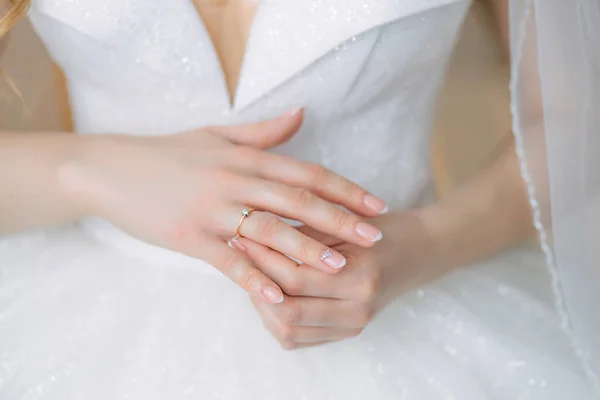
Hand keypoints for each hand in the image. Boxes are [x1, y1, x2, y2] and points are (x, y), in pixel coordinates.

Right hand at [59, 110, 386, 303]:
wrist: (111, 169)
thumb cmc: (168, 154)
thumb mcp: (218, 135)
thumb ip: (264, 131)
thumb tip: (303, 114)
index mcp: (246, 159)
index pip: (306, 173)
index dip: (344, 189)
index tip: (375, 204)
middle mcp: (235, 181)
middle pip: (297, 201)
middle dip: (340, 220)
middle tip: (375, 237)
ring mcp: (213, 210)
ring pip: (268, 231)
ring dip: (305, 249)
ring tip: (339, 266)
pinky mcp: (190, 237)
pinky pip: (228, 260)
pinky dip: (254, 278)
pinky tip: (277, 295)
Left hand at [235, 211, 447, 348]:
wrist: (420, 253)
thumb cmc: (384, 231)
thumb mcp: (347, 225)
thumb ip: (305, 234)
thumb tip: (255, 233)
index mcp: (359, 279)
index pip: (295, 278)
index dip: (262, 258)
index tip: (242, 237)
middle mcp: (357, 310)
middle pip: (286, 313)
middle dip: (256, 286)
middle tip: (243, 258)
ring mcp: (353, 326)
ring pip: (288, 332)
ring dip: (264, 306)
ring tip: (255, 275)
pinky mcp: (348, 333)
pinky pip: (299, 339)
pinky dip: (277, 319)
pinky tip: (273, 293)